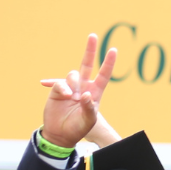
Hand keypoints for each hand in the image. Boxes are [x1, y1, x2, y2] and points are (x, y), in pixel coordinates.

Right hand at [39, 33, 118, 147]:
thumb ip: (89, 108)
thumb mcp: (88, 121)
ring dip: (73, 84)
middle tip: (93, 35)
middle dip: (90, 49)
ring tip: (71, 98)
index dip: (108, 62)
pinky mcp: (57, 89)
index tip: (113, 49)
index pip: (104, 75)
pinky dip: (62, 88)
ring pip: (73, 74)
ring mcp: (70, 86)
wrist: (60, 133)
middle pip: (87, 64)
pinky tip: (62, 96)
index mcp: (95, 92)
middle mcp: (83, 86)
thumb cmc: (78, 128)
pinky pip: (60, 83)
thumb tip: (86, 95)